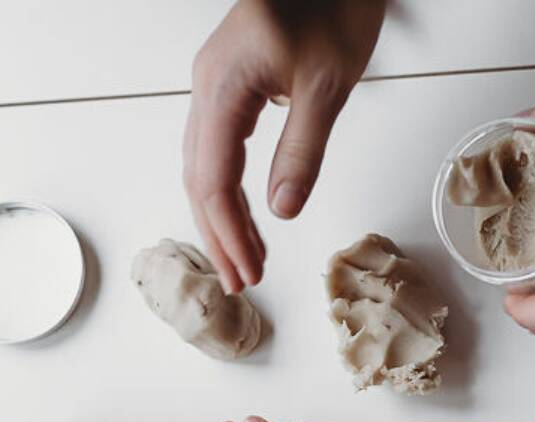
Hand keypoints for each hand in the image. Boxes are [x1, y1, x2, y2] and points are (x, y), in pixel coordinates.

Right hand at [184, 0, 385, 292]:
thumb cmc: (335, 4)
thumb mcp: (327, 85)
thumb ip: (302, 151)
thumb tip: (283, 210)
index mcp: (223, 86)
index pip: (214, 180)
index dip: (229, 234)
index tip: (248, 272)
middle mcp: (207, 86)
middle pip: (200, 179)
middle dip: (219, 236)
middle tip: (240, 281)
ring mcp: (214, 84)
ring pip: (205, 167)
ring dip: (222, 218)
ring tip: (245, 259)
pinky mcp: (229, 84)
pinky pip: (217, 150)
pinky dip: (229, 190)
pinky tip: (247, 215)